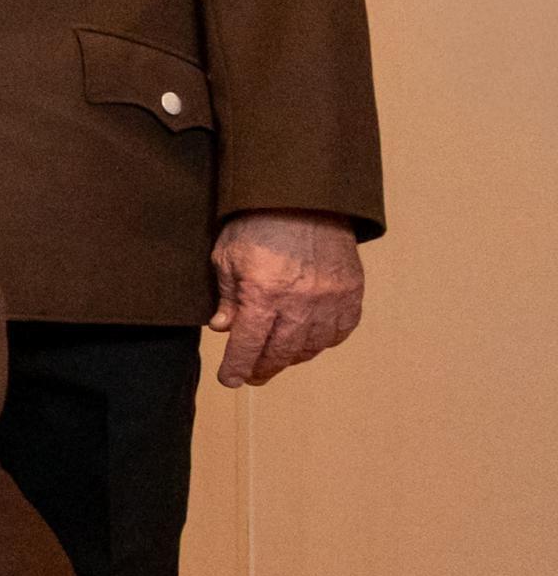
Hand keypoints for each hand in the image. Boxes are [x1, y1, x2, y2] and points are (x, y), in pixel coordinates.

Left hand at [208, 210, 364, 388]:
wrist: (306, 195)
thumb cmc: (260, 223)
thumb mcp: (228, 256)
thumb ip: (227, 297)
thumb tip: (223, 329)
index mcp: (265, 293)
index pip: (249, 345)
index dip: (237, 367)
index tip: (230, 380)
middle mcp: (301, 302)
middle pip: (281, 352)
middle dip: (262, 368)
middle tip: (252, 375)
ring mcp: (331, 299)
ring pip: (311, 346)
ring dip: (292, 358)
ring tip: (277, 359)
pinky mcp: (352, 292)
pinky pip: (339, 332)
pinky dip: (322, 342)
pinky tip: (308, 342)